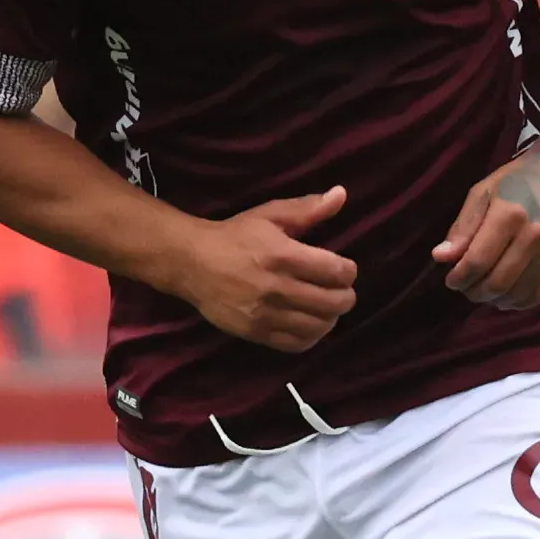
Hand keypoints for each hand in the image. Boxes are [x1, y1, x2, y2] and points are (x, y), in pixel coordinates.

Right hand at [163, 186, 358, 352]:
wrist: (191, 262)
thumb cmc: (234, 236)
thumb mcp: (270, 215)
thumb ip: (308, 209)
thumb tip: (341, 194)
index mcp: (284, 255)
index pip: (337, 272)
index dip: (349, 271)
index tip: (343, 268)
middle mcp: (278, 287)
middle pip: (334, 302)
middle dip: (345, 296)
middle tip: (340, 290)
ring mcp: (266, 314)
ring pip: (319, 326)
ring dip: (330, 317)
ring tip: (325, 308)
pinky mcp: (256, 333)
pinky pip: (297, 344)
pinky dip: (311, 336)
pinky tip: (309, 324)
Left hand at [434, 139, 539, 309]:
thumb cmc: (520, 179)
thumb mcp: (484, 192)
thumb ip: (463, 227)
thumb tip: (441, 257)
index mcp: (509, 215)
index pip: (477, 261)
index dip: (459, 278)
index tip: (451, 281)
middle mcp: (535, 235)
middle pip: (497, 282)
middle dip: (475, 292)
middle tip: (467, 289)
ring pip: (519, 293)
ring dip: (496, 300)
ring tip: (485, 292)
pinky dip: (521, 302)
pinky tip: (508, 297)